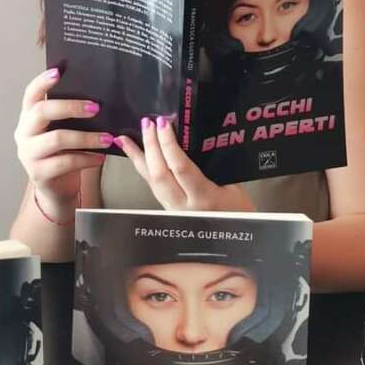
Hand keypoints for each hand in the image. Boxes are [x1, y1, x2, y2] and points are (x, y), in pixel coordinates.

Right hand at [14, 68, 112, 219]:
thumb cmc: (63, 154)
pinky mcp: (38, 173)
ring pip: (57, 138)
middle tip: (96, 107)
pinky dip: (86, 159)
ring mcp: (28, 154)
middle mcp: (24, 133)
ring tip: (107, 138)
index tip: (58, 71)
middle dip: (70, 107)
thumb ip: (70, 117)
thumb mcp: (63, 131)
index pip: (30, 94)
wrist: (56, 189)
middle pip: (42, 112)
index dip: (42, 82)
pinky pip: (65, 162)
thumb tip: (99, 97)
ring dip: (86, 137)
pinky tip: (100, 158)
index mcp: (29, 118)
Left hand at [117, 115, 254, 212]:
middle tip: (148, 123)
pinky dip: (141, 167)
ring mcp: (172, 209)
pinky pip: (151, 185)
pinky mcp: (167, 209)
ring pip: (150, 181)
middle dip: (151, 146)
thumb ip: (215, 166)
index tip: (164, 123)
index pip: (180, 168)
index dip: (169, 144)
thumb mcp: (235, 187)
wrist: (234, 241)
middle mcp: (184, 205)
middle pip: (159, 173)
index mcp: (205, 198)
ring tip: (125, 137)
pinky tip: (133, 155)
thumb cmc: (240, 213)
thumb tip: (194, 138)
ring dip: (138, 156)